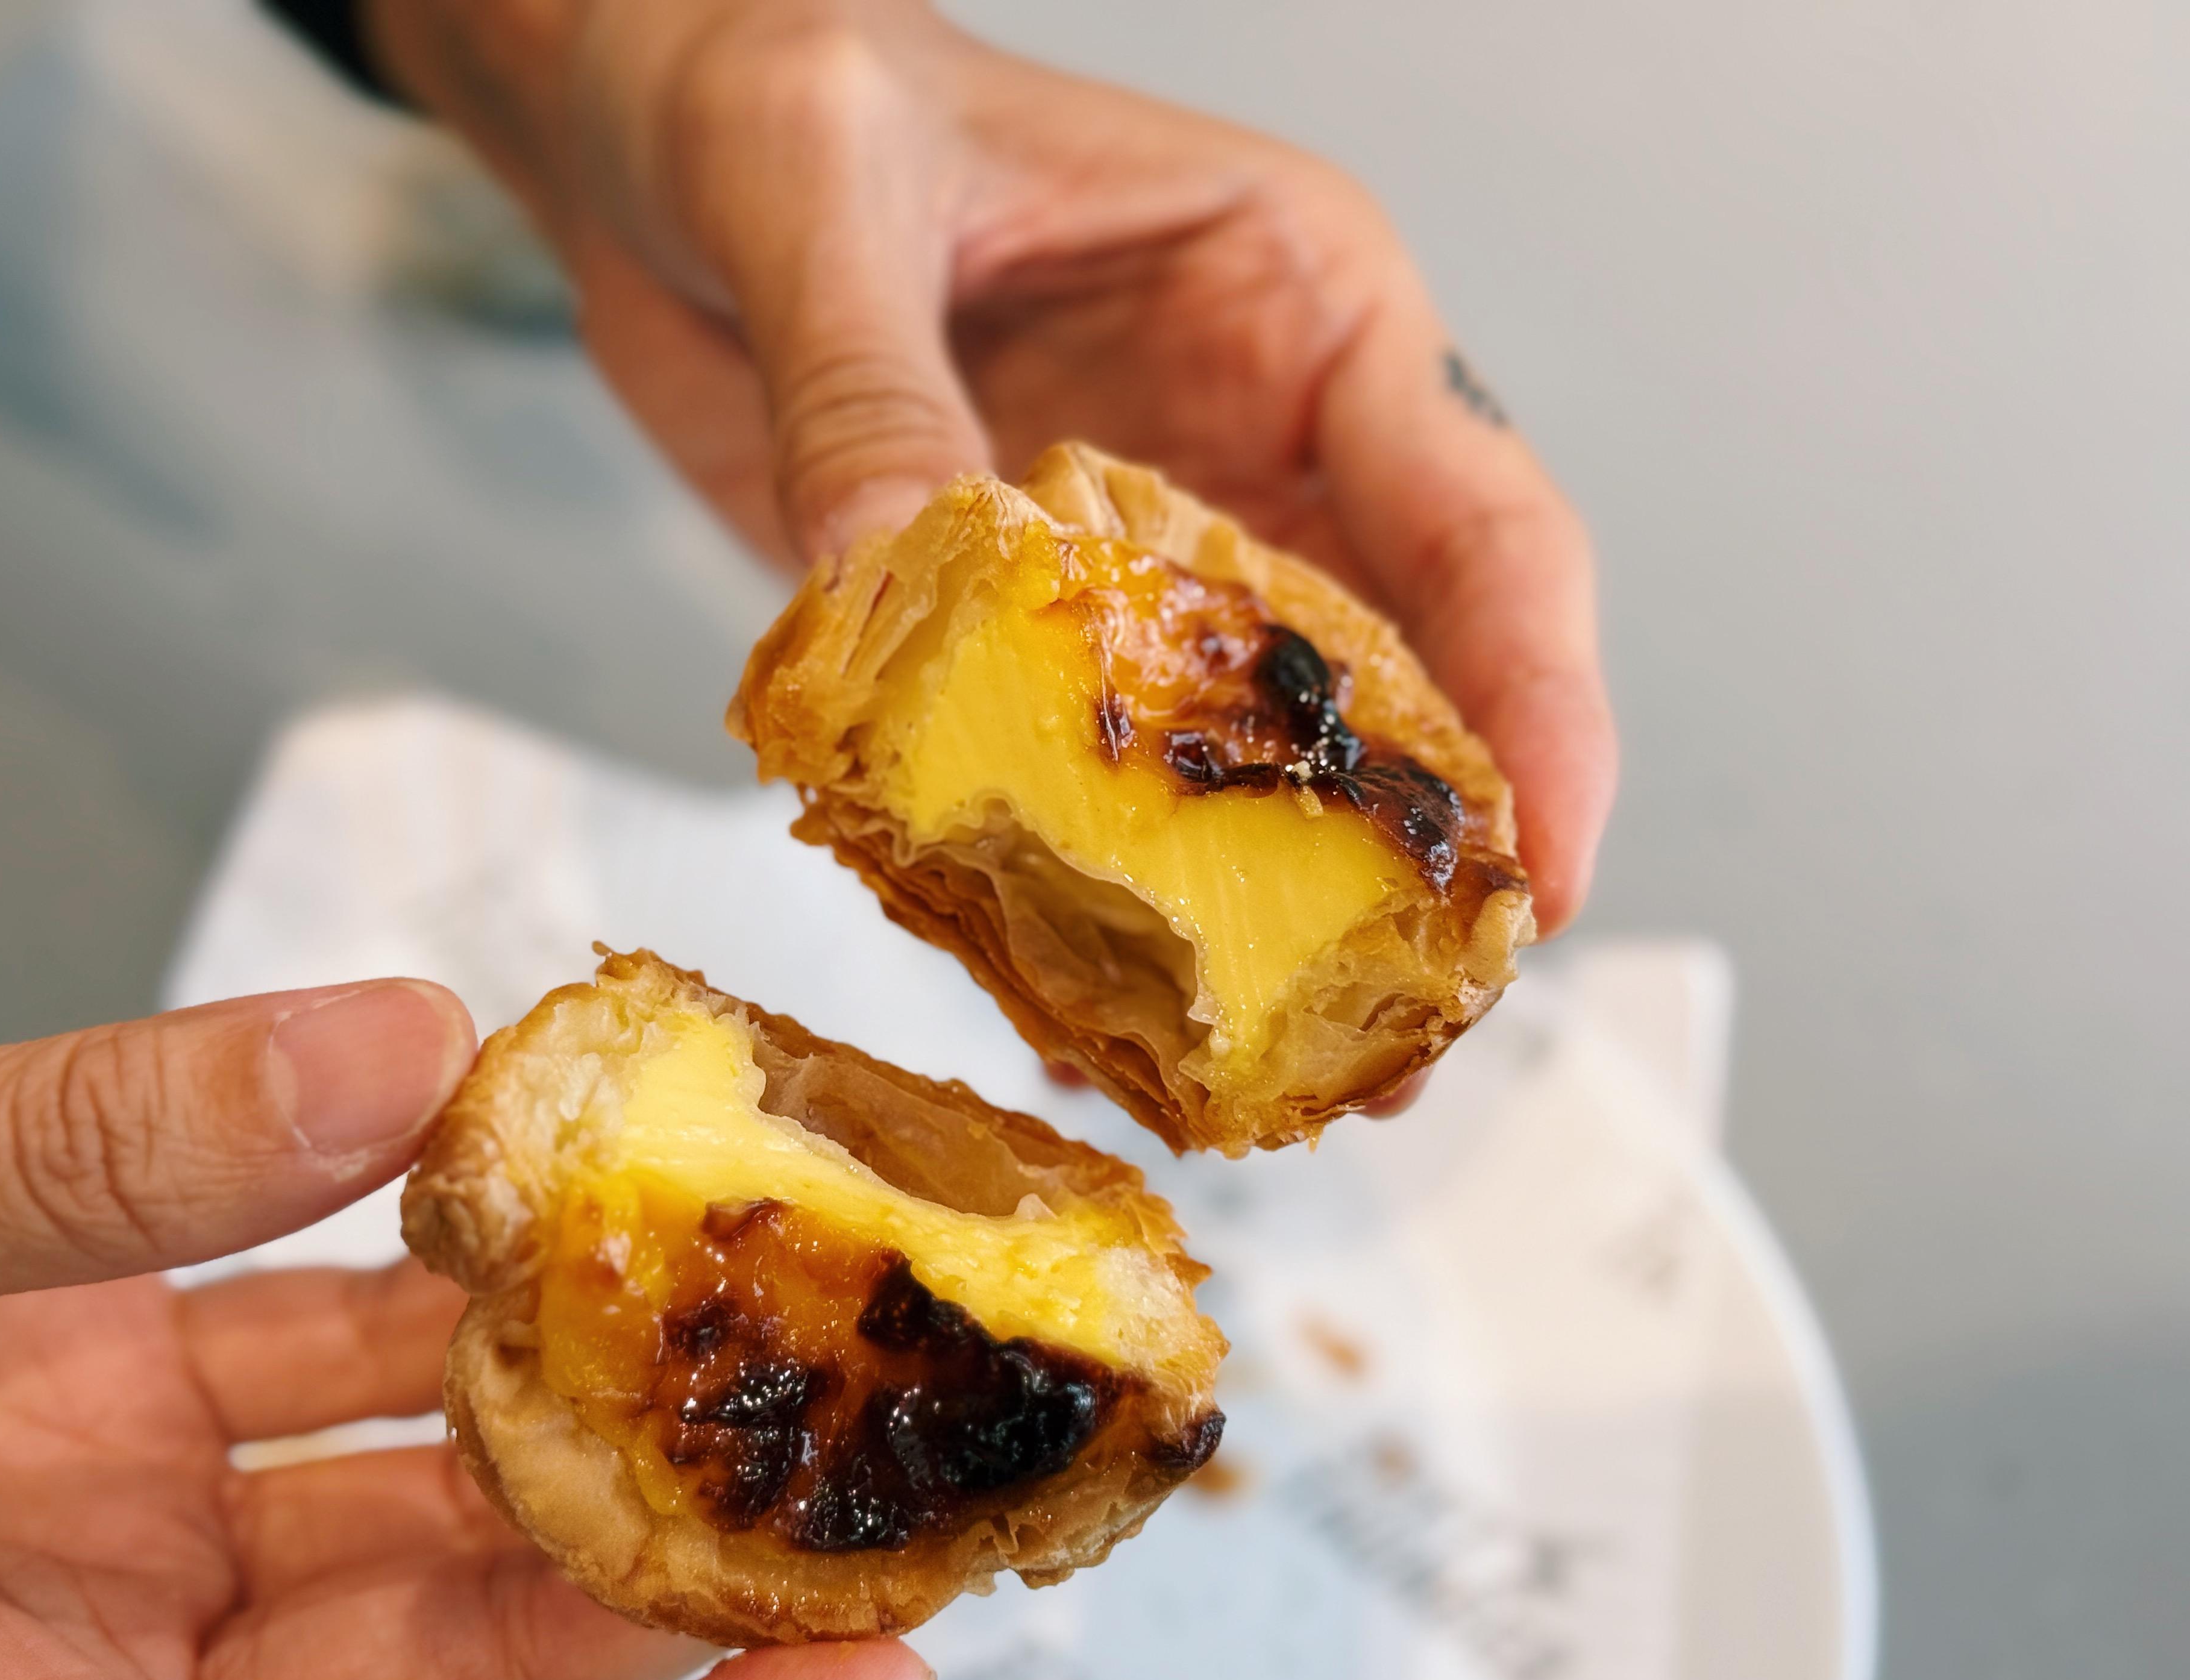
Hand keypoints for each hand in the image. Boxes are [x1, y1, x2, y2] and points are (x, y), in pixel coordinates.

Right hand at [0, 983, 930, 1679]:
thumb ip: (49, 1170)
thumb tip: (386, 1045)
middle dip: (646, 1596)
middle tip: (864, 1478)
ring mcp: (58, 1573)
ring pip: (381, 1530)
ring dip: (559, 1433)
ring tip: (743, 1326)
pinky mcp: (53, 1425)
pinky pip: (287, 1375)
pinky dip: (413, 1304)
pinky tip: (529, 1219)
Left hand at [367, 0, 1615, 930]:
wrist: (641, 123)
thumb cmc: (768, 74)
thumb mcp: (815, 193)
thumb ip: (867, 391)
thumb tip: (888, 582)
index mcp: (1293, 300)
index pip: (1479, 517)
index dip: (1539, 705)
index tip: (1548, 870)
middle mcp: (1253, 436)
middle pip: (1407, 675)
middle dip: (1419, 861)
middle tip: (1401, 1041)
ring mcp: (1145, 542)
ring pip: (1259, 754)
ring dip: (1267, 909)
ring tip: (1260, 1070)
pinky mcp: (1024, 620)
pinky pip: (1091, 771)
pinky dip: (1091, 884)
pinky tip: (1076, 999)